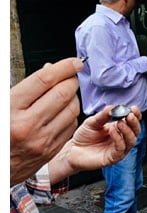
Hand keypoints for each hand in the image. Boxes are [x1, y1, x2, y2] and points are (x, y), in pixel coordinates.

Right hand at [10, 57, 82, 185]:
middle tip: (71, 76)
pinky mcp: (51, 150)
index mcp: (10, 108)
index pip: (45, 80)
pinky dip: (71, 114)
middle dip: (71, 80)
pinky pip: (71, 126)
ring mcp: (42, 139)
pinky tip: (63, 111)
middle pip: (63, 93)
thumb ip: (25, 87)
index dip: (64, 67)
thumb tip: (50, 69)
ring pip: (72, 109)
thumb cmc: (0, 131)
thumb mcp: (3, 104)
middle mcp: (28, 124)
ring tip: (66, 93)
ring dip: (73, 97)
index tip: (74, 62)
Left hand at [48, 105, 141, 182]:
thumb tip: (112, 107)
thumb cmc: (84, 136)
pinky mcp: (113, 158)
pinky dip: (119, 139)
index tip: (133, 108)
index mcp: (119, 129)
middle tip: (130, 115)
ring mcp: (119, 149)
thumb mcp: (92, 122)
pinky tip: (112, 131)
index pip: (132, 122)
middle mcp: (122, 139)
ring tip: (120, 123)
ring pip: (131, 141)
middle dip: (134, 122)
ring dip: (128, 131)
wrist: (73, 150)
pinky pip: (121, 148)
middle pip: (136, 131)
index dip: (136, 115)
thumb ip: (103, 116)